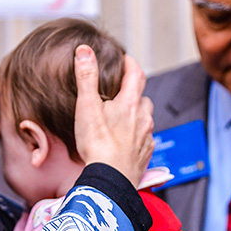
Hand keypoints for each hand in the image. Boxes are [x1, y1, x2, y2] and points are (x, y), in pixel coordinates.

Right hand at [73, 45, 153, 185]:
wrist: (110, 180)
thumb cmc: (98, 145)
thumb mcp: (87, 107)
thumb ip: (86, 77)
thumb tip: (84, 50)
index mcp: (130, 104)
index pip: (136, 74)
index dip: (130, 64)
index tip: (124, 59)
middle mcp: (143, 119)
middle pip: (143, 98)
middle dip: (134, 92)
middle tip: (120, 92)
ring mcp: (146, 138)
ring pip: (145, 120)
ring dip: (137, 115)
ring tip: (122, 118)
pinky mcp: (145, 155)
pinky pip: (145, 140)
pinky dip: (137, 136)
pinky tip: (125, 142)